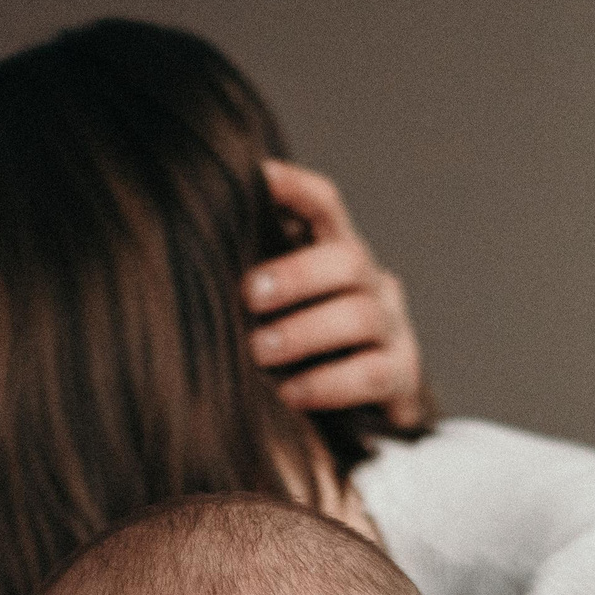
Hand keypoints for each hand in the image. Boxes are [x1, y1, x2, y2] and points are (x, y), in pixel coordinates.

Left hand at [246, 160, 426, 424]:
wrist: (366, 418)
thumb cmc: (304, 353)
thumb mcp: (278, 311)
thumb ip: (254, 286)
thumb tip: (192, 261)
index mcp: (337, 257)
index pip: (324, 206)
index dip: (295, 187)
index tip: (257, 176)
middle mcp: (371, 285)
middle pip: (347, 258)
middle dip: (296, 274)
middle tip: (249, 296)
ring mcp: (391, 329)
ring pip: (359, 315)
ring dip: (304, 332)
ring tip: (259, 351)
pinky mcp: (401, 377)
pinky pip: (370, 374)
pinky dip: (326, 384)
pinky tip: (288, 394)